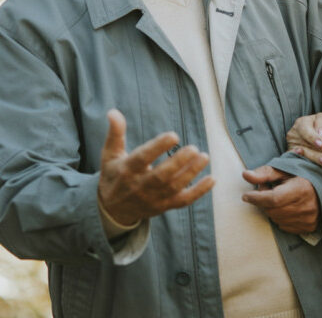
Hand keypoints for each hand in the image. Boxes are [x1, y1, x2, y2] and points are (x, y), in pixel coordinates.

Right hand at [98, 109, 214, 224]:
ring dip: (191, 173)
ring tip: (204, 157)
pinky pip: (184, 201)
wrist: (112, 210)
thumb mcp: (109, 154)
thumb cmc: (114, 175)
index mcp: (127, 170)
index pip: (142, 158)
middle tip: (194, 148)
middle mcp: (140, 186)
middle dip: (179, 163)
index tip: (173, 135)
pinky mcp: (164, 206)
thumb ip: (115, 133)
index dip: (158, 147)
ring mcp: (153, 198)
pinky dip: (199, 192)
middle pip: (161, 176)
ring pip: (175, 188)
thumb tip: (113, 112)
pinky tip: (212, 178)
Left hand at [241, 165, 320, 233]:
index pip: (273, 198)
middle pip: (272, 210)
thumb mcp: (284, 169)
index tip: (246, 196)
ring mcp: (309, 219)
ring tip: (277, 197)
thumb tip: (245, 175)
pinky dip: (279, 217)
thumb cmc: (303, 175)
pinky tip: (285, 207)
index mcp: (301, 189)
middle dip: (264, 201)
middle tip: (267, 189)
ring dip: (271, 209)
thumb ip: (264, 173)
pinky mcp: (309, 227)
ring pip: (276, 219)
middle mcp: (306, 206)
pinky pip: (284, 226)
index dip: (257, 198)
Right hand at [286, 112, 321, 166]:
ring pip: (302, 154)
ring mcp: (292, 146)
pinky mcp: (293, 155)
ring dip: (314, 159)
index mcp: (302, 123)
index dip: (313, 138)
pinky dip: (300, 161)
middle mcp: (294, 134)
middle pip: (304, 145)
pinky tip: (305, 165)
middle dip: (316, 153)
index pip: (305, 130)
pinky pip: (295, 160)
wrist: (321, 134)